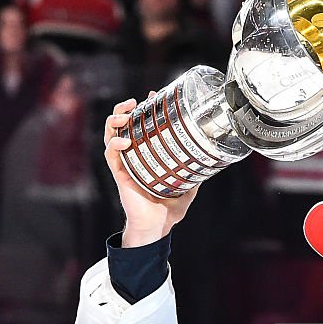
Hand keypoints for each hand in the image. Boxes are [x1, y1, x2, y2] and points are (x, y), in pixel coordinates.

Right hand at [103, 95, 197, 246]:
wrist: (157, 228)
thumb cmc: (168, 210)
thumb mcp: (188, 186)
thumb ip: (194, 172)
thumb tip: (211, 161)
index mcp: (147, 156)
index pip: (141, 126)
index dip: (145, 109)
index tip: (153, 95)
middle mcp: (133, 157)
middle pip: (121, 126)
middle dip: (123, 110)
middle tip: (133, 102)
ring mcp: (125, 165)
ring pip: (111, 136)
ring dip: (115, 121)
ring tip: (124, 115)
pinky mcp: (120, 175)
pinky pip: (111, 155)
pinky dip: (115, 144)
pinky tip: (124, 140)